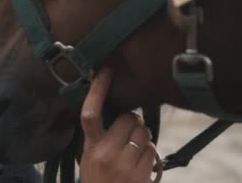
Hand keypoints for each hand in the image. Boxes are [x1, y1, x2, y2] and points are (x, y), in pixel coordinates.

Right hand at [79, 67, 156, 182]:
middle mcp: (106, 154)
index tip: (106, 70)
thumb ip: (100, 138)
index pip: (91, 113)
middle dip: (134, 122)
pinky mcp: (140, 175)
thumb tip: (124, 116)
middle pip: (129, 119)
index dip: (98, 90)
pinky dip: (150, 154)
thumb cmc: (97, 182)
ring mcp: (124, 165)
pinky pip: (152, 151)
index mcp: (90, 148)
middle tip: (129, 134)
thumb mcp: (89, 159)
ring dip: (144, 138)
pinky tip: (140, 164)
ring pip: (144, 134)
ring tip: (134, 151)